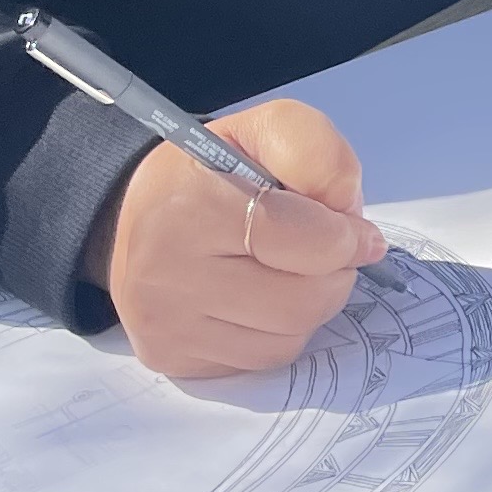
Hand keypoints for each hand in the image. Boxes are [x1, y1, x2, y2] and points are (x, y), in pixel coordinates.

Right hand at [90, 99, 385, 381]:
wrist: (136, 212)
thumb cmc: (212, 171)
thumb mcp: (267, 130)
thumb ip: (320, 157)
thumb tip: (355, 231)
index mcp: (190, 208)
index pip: (303, 241)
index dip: (344, 237)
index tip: (349, 228)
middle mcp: (167, 275)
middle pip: (302, 302)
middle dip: (333, 276)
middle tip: (325, 252)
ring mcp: (165, 325)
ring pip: (287, 340)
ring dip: (310, 306)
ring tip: (291, 271)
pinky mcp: (171, 359)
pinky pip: (261, 362)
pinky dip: (279, 332)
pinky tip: (261, 299)